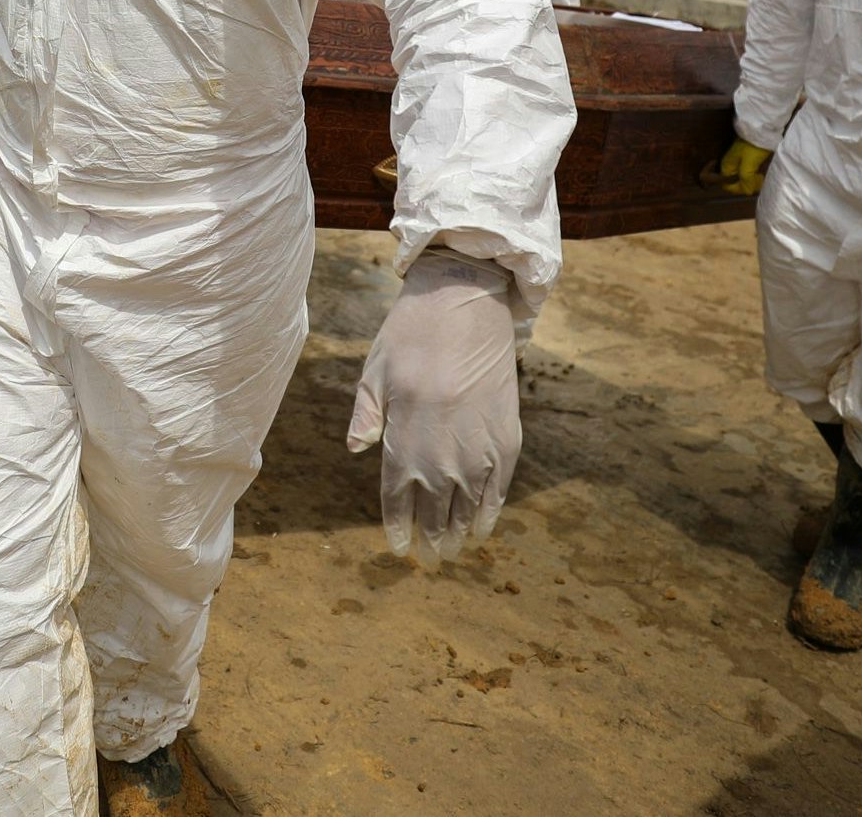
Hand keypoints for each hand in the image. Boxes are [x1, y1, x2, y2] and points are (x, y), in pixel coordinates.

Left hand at [345, 251, 522, 561]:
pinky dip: (491, 511)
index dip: (399, 528)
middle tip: (430, 558)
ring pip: (468, 508)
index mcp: (402, 441)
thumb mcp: (375, 372)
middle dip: (431, 539)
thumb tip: (354, 448)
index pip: (398, 500)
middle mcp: (440, 456)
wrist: (465, 304)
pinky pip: (499, 488)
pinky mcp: (507, 438)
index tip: (399, 548)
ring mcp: (477, 450)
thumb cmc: (411, 334)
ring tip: (455, 550)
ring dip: (461, 532)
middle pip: (435, 512)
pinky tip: (484, 526)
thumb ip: (367, 415)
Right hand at [718, 138, 774, 196]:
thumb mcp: (749, 165)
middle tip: (758, 181)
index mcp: (727, 166)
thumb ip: (746, 180)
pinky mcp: (746, 158)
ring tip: (761, 177)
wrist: (762, 130)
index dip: (738, 189)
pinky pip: (748, 172)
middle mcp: (731, 165)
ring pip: (743, 178)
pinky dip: (754, 175)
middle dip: (747, 185)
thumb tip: (747, 192)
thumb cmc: (754, 147)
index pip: (727, 185)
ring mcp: (738, 161)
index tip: (750, 186)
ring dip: (751, 181)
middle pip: (735, 182)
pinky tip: (761, 172)